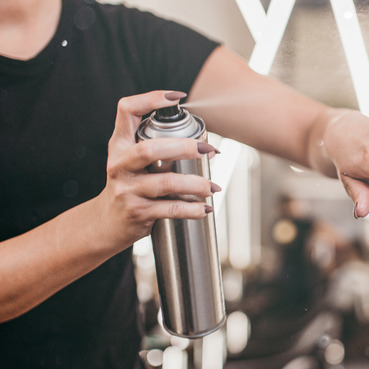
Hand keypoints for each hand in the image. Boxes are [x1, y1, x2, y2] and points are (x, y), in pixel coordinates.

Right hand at [93, 91, 219, 247]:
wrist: (107, 222)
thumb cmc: (130, 185)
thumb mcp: (132, 160)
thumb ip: (156, 145)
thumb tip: (205, 141)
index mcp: (119, 144)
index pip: (126, 110)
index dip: (150, 99)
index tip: (176, 98)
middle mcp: (119, 164)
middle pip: (151, 149)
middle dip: (185, 147)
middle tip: (210, 150)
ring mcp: (126, 189)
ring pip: (166, 183)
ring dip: (196, 184)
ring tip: (213, 187)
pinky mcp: (137, 211)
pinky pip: (170, 209)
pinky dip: (192, 209)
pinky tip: (204, 208)